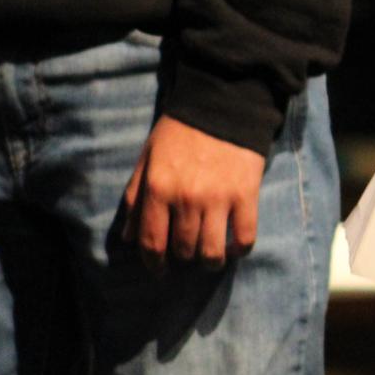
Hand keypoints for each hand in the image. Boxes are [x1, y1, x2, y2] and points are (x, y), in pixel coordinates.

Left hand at [121, 115, 264, 269]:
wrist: (222, 105)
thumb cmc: (179, 133)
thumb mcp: (147, 160)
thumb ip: (134, 199)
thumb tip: (127, 238)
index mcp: (158, 189)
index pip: (151, 243)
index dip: (154, 264)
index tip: (160, 270)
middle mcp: (186, 198)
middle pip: (183, 250)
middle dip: (183, 260)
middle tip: (187, 256)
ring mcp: (218, 199)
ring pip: (211, 252)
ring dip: (209, 262)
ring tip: (210, 258)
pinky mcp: (246, 195)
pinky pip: (244, 237)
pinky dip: (238, 251)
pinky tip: (233, 247)